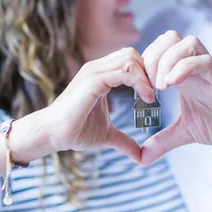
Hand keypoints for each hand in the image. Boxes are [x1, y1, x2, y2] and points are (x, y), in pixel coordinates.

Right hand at [12, 48, 154, 162]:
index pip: (129, 59)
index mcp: (101, 75)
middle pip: (132, 54)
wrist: (54, 134)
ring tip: (153, 95)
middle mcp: (97, 68)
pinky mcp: (93, 81)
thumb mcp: (108, 135)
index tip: (155, 94)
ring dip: (146, 75)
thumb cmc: (76, 131)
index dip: (145, 73)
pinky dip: (139, 82)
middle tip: (157, 92)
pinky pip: (123, 72)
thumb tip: (140, 157)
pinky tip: (147, 98)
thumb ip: (124, 141)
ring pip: (129, 58)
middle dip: (149, 70)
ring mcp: (94, 72)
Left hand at [140, 31, 211, 164]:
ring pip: (185, 41)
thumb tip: (141, 159)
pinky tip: (173, 85)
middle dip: (152, 57)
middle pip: (169, 37)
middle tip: (149, 85)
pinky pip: (203, 60)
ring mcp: (208, 69)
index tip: (140, 88)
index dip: (144, 62)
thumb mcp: (185, 132)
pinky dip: (184, 68)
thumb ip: (162, 141)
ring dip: (167, 61)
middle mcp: (193, 66)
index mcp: (182, 73)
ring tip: (162, 86)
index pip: (158, 48)